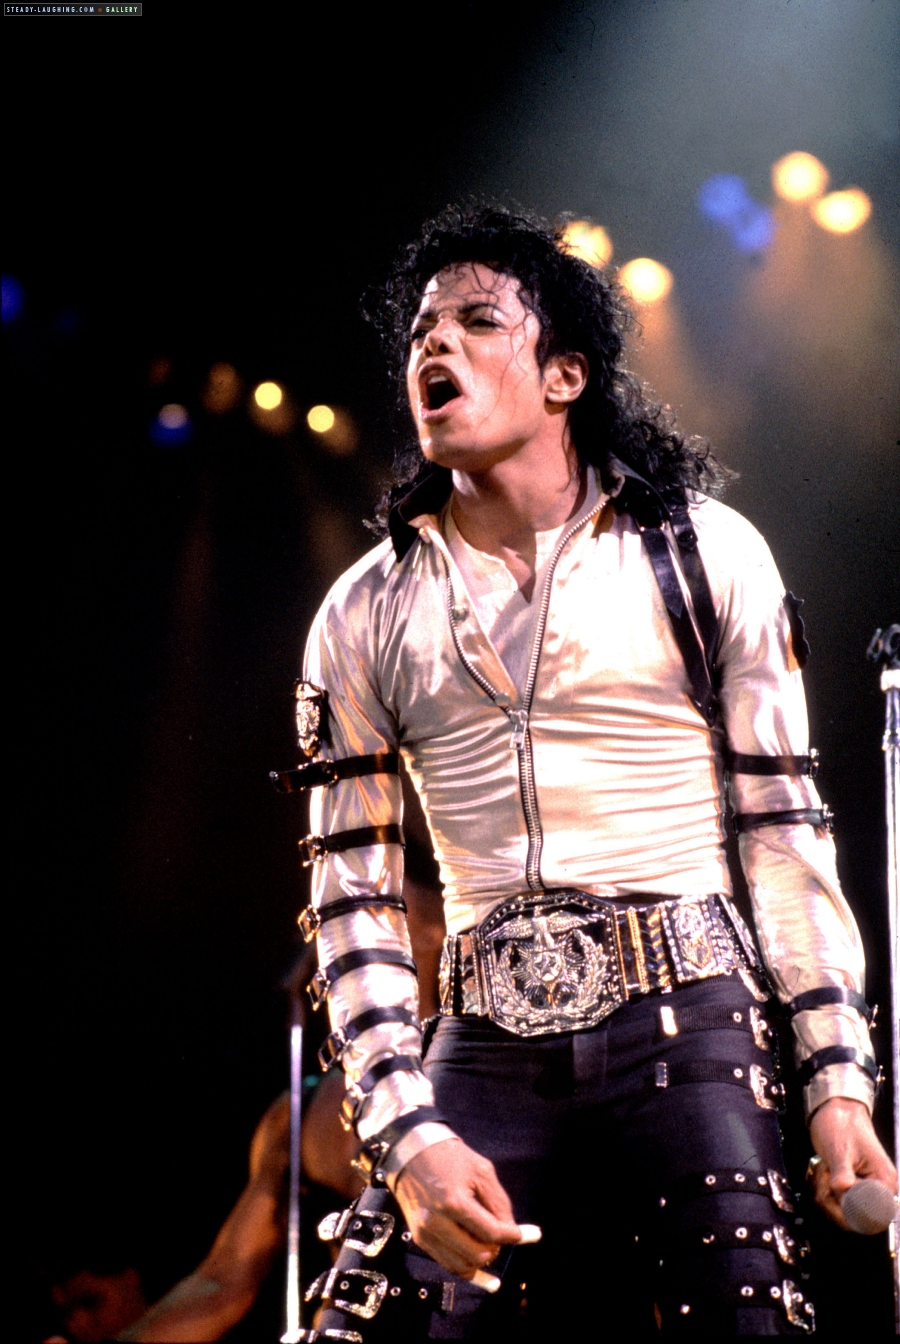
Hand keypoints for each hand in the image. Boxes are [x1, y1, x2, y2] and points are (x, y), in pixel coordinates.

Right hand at [394, 1138, 522, 1278]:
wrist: (411, 1152)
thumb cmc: (448, 1157)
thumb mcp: (481, 1170)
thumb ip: (499, 1202)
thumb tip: (511, 1230)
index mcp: (453, 1202)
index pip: (491, 1232)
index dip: (512, 1235)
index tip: (526, 1234)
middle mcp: (436, 1222)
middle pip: (477, 1254)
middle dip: (496, 1248)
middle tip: (502, 1235)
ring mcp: (425, 1233)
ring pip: (462, 1266)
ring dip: (481, 1260)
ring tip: (489, 1245)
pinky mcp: (419, 1238)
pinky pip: (446, 1264)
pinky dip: (466, 1269)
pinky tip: (483, 1274)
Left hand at [807, 1096, 897, 1228]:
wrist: (836, 1109)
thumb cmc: (841, 1124)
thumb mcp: (839, 1150)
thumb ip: (842, 1176)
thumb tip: (844, 1193)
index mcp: (884, 1182)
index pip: (871, 1217)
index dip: (848, 1210)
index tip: (833, 1193)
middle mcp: (880, 1189)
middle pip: (856, 1218)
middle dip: (833, 1201)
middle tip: (824, 1179)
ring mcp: (866, 1188)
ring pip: (844, 1211)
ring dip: (827, 1194)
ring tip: (824, 1172)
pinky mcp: (854, 1186)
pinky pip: (839, 1201)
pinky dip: (826, 1191)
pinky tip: (824, 1173)